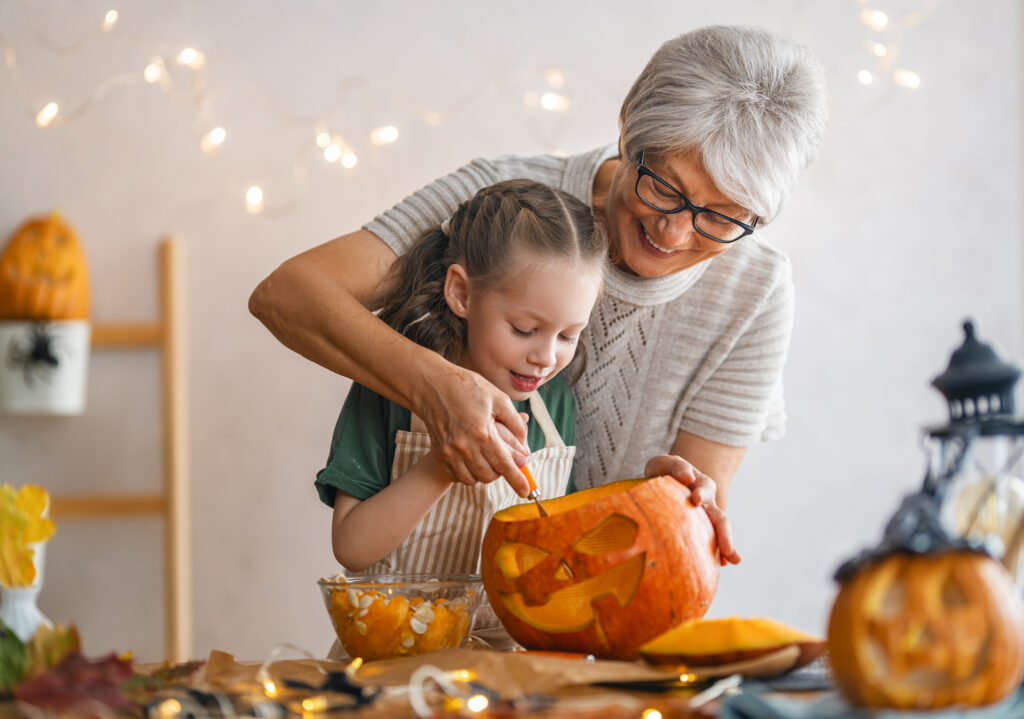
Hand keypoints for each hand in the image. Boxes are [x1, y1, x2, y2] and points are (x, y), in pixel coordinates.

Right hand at [418, 364, 530, 494]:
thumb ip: (515, 423)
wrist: (432, 385)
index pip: (504, 465)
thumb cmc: (467, 387)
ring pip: (473, 479)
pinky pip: (457, 475)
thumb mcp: (498, 398)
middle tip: (506, 460)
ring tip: (489, 458)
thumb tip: (524, 446)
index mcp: (483, 433)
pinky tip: (473, 460)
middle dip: (501, 473)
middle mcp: (465, 446)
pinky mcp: (440, 453)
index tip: (526, 491)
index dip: (517, 480)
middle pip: (489, 476)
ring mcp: (450, 451)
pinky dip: (468, 473)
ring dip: (485, 474)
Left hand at [645, 454, 741, 565]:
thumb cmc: (663, 472)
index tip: (696, 499)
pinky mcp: (699, 530)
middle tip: (728, 548)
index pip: (705, 487)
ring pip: (719, 532)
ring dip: (727, 546)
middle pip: (719, 517)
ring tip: (733, 560)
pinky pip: (709, 542)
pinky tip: (718, 565)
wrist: (661, 482)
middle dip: (724, 533)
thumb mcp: (664, 463)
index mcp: (700, 484)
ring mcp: (705, 519)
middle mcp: (707, 503)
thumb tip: (687, 477)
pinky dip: (715, 553)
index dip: (701, 492)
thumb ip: (676, 466)